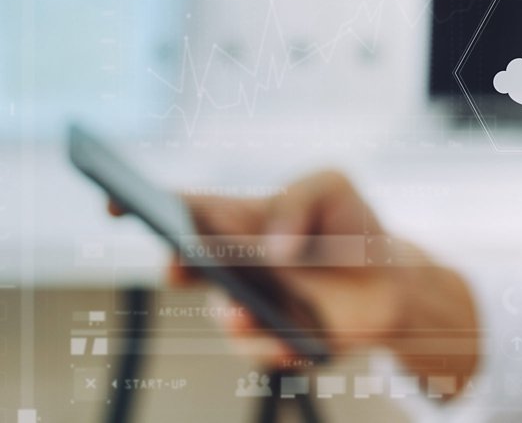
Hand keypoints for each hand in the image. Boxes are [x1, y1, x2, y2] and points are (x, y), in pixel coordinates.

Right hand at [110, 170, 479, 391]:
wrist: (390, 278)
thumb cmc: (348, 224)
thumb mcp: (332, 186)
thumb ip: (299, 198)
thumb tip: (273, 248)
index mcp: (233, 220)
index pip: (177, 209)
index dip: (138, 202)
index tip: (116, 201)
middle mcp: (228, 267)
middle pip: (185, 267)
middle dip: (177, 266)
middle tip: (180, 261)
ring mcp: (247, 307)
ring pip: (224, 316)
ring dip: (231, 316)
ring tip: (242, 312)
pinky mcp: (274, 341)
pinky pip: (264, 351)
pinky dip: (276, 347)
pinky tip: (291, 344)